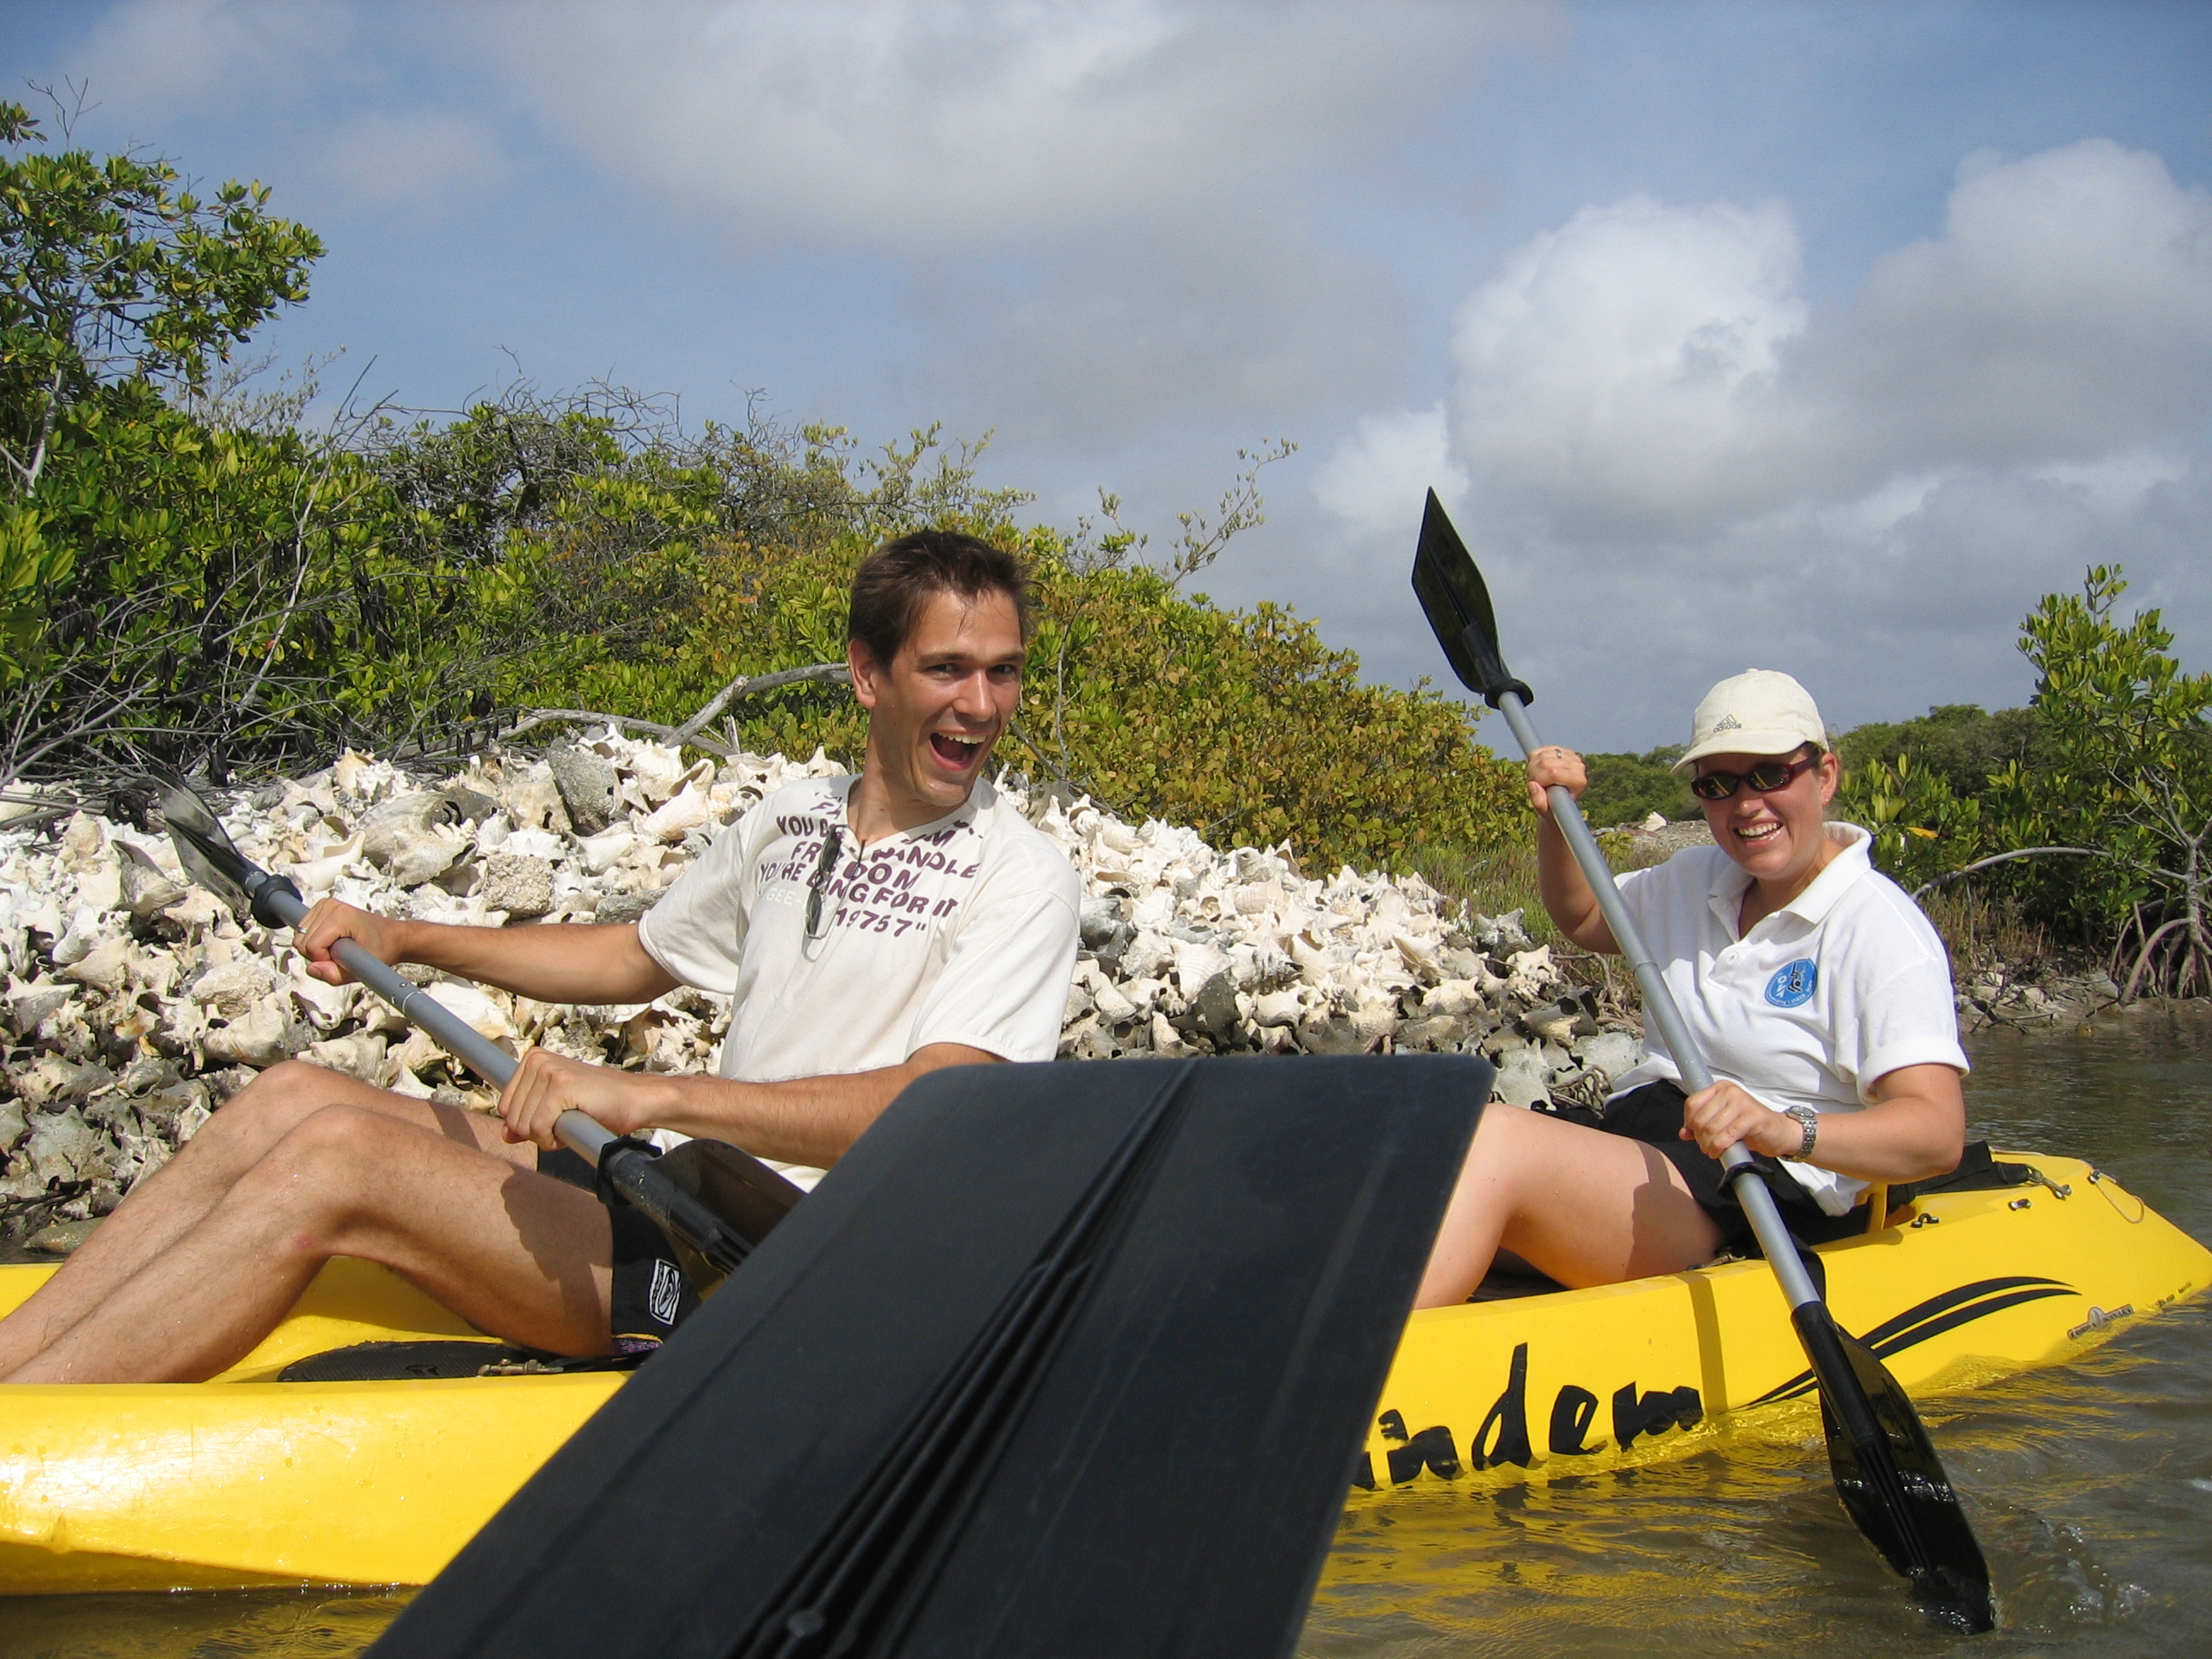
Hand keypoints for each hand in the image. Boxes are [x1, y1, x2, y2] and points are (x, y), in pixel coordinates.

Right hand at [293, 898, 409, 986]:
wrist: (392, 937)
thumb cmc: (382, 949)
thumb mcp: (362, 969)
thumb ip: (334, 975)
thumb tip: (312, 969)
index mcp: (340, 916)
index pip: (310, 946)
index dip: (322, 959)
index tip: (342, 958)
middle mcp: (330, 906)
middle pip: (302, 941)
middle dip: (318, 954)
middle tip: (340, 954)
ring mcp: (325, 905)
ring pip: (300, 936)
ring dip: (315, 947)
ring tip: (338, 947)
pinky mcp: (322, 907)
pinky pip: (303, 931)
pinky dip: (314, 940)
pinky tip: (332, 940)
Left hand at [497, 1046, 671, 1150]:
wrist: (635, 1100)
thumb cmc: (600, 1103)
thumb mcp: (555, 1109)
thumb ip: (528, 1119)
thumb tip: (506, 1134)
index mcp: (533, 1059)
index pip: (504, 1105)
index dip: (526, 1123)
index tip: (552, 1119)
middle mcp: (538, 1060)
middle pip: (510, 1116)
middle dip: (536, 1132)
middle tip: (564, 1123)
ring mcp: (549, 1071)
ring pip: (523, 1124)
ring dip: (546, 1136)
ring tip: (572, 1122)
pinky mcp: (561, 1085)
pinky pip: (539, 1127)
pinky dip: (554, 1139)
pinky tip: (574, 1126)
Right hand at [1525, 746, 1587, 814]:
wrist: (1560, 802)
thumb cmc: (1554, 808)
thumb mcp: (1545, 812)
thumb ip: (1539, 802)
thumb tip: (1533, 785)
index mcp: (1579, 782)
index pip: (1553, 773)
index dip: (1539, 779)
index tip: (1538, 788)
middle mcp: (1578, 766)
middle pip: (1546, 762)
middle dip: (1534, 774)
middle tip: (1536, 784)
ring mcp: (1571, 756)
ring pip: (1542, 755)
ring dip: (1533, 767)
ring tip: (1537, 779)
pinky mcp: (1563, 750)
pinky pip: (1541, 749)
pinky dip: (1534, 759)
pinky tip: (1538, 769)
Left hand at [1681, 1079, 1803, 1161]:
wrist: (1780, 1133)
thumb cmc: (1749, 1127)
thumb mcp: (1722, 1123)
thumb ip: (1702, 1125)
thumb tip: (1683, 1133)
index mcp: (1720, 1088)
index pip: (1692, 1104)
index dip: (1689, 1123)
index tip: (1695, 1135)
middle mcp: (1730, 1091)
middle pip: (1700, 1118)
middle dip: (1700, 1138)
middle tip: (1706, 1147)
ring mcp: (1742, 1102)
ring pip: (1711, 1128)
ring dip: (1708, 1145)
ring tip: (1713, 1151)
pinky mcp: (1753, 1116)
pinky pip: (1727, 1135)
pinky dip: (1720, 1147)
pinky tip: (1721, 1152)